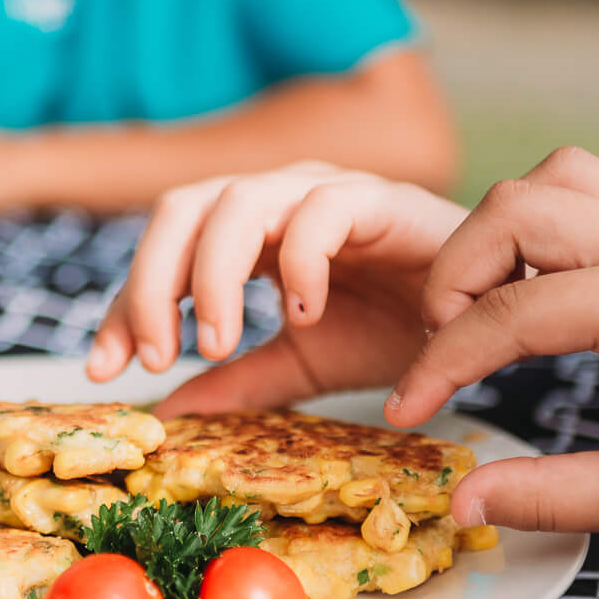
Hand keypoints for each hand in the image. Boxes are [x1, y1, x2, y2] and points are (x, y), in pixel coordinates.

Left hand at [85, 162, 468, 416]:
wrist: (493, 317)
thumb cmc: (401, 327)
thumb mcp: (305, 364)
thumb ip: (240, 381)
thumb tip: (170, 408)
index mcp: (251, 233)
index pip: (165, 250)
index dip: (124, 306)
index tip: (105, 371)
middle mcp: (278, 199)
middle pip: (182, 206)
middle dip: (151, 281)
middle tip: (156, 355)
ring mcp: (325, 190)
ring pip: (237, 199)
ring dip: (213, 275)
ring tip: (217, 342)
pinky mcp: (379, 198)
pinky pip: (321, 210)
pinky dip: (300, 264)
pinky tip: (304, 316)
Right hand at [390, 147, 598, 561]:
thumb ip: (550, 496)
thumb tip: (456, 502)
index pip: (511, 310)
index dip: (442, 365)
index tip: (404, 415)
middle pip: (514, 207)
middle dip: (454, 278)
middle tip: (442, 356)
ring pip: (549, 181)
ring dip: (494, 239)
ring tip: (478, 319)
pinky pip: (584, 195)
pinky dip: (536, 232)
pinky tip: (529, 300)